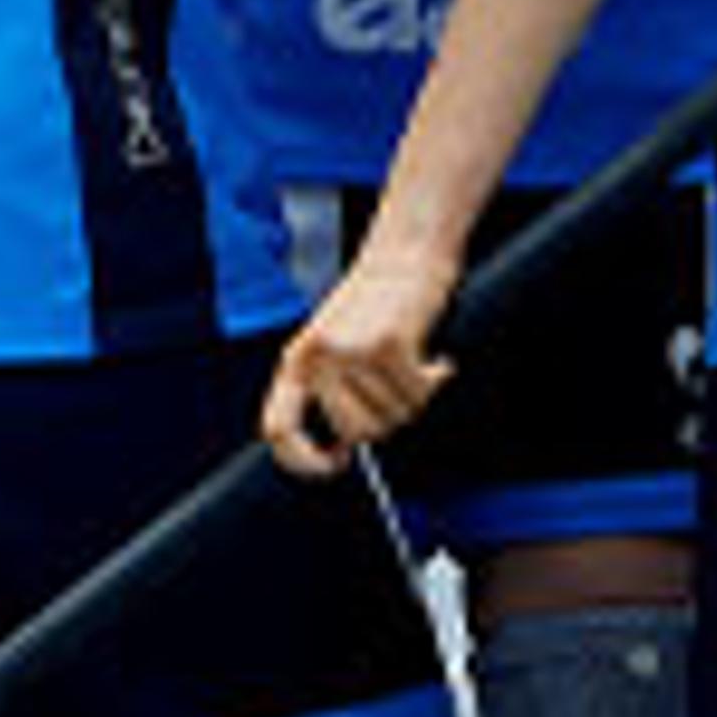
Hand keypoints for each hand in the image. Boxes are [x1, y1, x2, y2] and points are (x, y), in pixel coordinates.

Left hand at [262, 235, 466, 475]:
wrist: (404, 253)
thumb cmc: (374, 305)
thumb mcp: (332, 344)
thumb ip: (329, 389)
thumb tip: (344, 448)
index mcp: (296, 361)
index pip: (278, 429)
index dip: (302, 461)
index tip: (337, 463)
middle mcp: (317, 357)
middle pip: (355, 432)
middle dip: (385, 425)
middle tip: (400, 399)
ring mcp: (350, 351)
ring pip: (390, 417)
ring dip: (414, 400)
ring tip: (417, 368)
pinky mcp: (387, 344)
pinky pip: (417, 394)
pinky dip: (434, 383)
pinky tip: (438, 364)